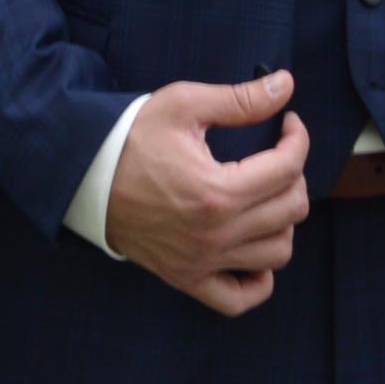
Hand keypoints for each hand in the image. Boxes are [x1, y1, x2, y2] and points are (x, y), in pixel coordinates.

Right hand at [104, 72, 310, 315]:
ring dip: (283, 221)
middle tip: (275, 156)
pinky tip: (253, 246)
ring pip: (277, 253)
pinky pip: (239, 299)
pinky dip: (258, 279)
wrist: (87, 177)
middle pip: (291, 210)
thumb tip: (287, 84)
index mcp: (217, 192)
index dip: (298, 138)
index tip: (288, 124)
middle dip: (293, 175)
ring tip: (264, 196)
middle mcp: (215, 235)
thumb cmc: (134, 138)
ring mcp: (201, 262)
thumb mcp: (184, 106)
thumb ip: (241, 99)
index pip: (288, 168)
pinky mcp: (187, 278)